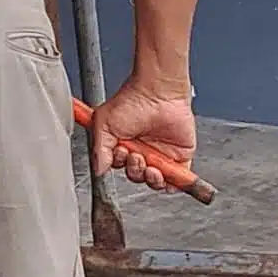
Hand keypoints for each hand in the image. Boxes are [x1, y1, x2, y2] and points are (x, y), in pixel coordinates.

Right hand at [92, 73, 196, 191]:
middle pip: (137, 176)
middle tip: (136, 155)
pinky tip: (166, 178)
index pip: (121, 166)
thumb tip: (98, 170)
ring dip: (151, 179)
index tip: (121, 152)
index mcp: (124, 144)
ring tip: (151, 167)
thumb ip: (99, 149)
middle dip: (135, 170)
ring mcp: (161, 155)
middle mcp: (143, 151)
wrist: (158, 92)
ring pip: (154, 181)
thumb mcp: (104, 123)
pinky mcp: (179, 157)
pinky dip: (173, 184)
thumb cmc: (132, 100)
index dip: (121, 164)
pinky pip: (178, 180)